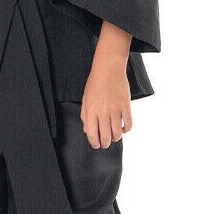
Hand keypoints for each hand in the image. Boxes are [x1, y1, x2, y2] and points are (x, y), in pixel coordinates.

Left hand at [81, 20, 133, 148]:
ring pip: (118, 132)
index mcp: (91, 111)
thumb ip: (85, 115)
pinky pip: (128, 123)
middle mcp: (103, 112)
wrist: (109, 69)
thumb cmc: (95, 82)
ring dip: (116, 138)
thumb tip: (87, 130)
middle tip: (106, 144)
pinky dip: (127, 129)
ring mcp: (115, 109)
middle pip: (105, 136)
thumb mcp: (85, 98)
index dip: (94, 143)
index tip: (96, 144)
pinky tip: (124, 128)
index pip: (92, 134)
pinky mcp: (126, 105)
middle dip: (105, 144)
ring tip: (115, 136)